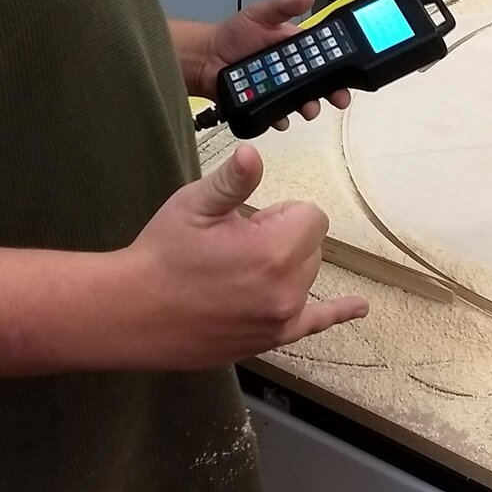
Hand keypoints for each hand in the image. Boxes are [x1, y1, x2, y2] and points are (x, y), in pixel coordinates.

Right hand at [124, 145, 367, 367]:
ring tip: (236, 272)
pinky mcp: (271, 339)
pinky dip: (338, 313)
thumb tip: (253, 153)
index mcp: (274, 250)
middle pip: (311, 245)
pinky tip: (359, 308)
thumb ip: (233, 181)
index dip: (277, 213)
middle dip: (282, 237)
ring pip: (307, 275)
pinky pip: (315, 323)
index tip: (242, 223)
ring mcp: (281, 318)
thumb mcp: (194, 205)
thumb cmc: (162, 253)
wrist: (132, 312)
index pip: (310, 215)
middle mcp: (287, 288)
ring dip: (285, 267)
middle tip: (231, 247)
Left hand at [205, 0, 353, 129]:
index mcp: (293, 48)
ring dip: (309, 106)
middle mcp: (289, 70)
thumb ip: (283, 6)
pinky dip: (281, 118)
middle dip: (330, 92)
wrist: (205, 58)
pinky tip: (280, 117)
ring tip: (307, 108)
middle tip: (337, 97)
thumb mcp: (259, 13)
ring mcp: (278, 88)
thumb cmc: (231, 34)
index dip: (337, 65)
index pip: (322, 57)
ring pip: (301, 101)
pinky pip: (278, 114)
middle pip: (317, 83)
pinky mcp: (265, 103)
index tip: (346, 73)